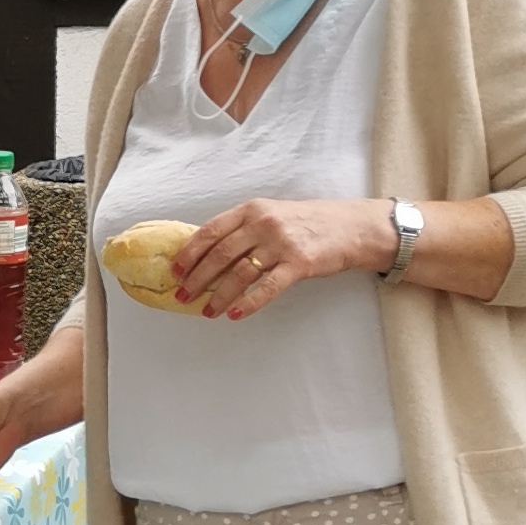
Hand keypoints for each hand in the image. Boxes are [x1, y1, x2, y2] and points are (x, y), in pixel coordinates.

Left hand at [174, 197, 394, 319]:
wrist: (350, 226)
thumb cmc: (306, 222)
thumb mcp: (271, 214)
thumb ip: (242, 229)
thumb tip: (207, 253)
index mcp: (251, 210)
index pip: (210, 231)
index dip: (189, 253)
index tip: (175, 270)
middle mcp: (263, 224)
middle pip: (220, 255)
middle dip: (197, 278)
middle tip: (183, 296)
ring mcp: (281, 243)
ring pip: (240, 274)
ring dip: (219, 296)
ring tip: (207, 311)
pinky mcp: (299, 264)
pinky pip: (267, 288)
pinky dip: (248, 303)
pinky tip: (234, 314)